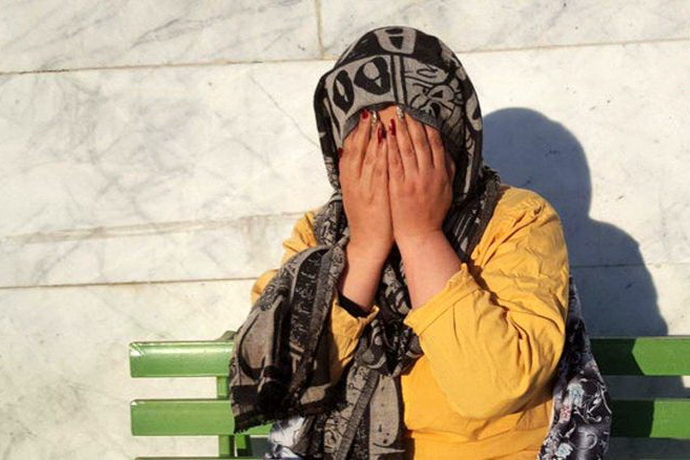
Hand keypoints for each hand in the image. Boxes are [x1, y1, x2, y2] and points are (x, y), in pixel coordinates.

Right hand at [339, 109, 393, 262]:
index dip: (356, 132)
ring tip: (379, 119)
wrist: (368, 241)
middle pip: (357, 149)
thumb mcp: (355, 193)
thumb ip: (353, 173)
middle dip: (364, 129)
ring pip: (367, 156)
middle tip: (371, 111)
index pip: (350, 149)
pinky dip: (381, 153)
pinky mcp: (376, 194)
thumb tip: (347, 150)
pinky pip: (379, 169)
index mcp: (348, 179)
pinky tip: (387, 140)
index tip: (363, 116)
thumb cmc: (366, 217)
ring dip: (373, 136)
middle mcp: (353, 180)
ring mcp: (364, 187)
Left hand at [386, 108, 455, 248]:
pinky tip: (385, 136)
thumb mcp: (446, 190)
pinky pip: (394, 163)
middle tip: (404, 107)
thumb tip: (445, 150)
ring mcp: (413, 181)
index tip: (420, 112)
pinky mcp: (399, 188)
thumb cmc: (432, 213)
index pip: (435, 143)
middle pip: (420, 142)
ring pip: (407, 150)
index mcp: (440, 174)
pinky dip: (390, 148)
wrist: (420, 235)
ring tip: (393, 116)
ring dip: (400, 131)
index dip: (427, 125)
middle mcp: (428, 174)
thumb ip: (447, 169)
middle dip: (412, 123)